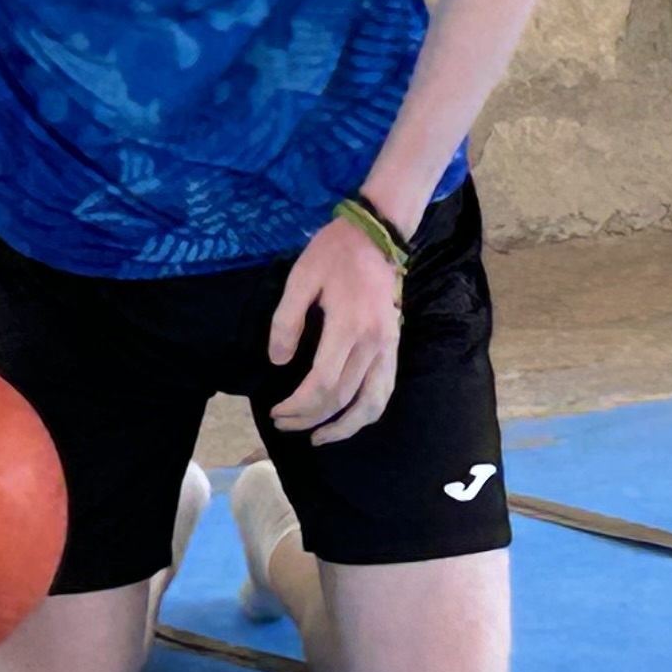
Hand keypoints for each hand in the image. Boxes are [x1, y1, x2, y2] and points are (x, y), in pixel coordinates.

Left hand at [266, 216, 404, 445]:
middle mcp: (373, 344)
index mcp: (348, 326)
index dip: (298, 406)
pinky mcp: (394, 347)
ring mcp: (388, 347)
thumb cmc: (334, 253)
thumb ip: (287, 321)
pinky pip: (385, 391)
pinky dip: (368, 412)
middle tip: (283, 421)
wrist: (377, 234)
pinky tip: (349, 419)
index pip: (323, 384)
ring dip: (345, 427)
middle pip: (342, 398)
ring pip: (371, 403)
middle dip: (310, 417)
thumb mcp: (300, 278)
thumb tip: (279, 362)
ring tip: (319, 437)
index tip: (276, 410)